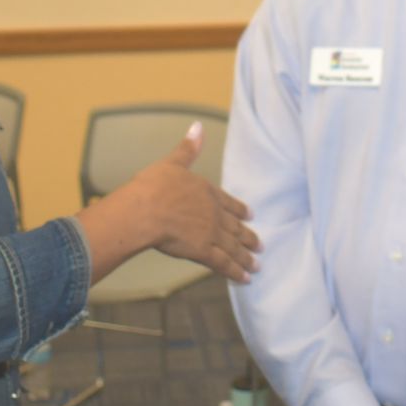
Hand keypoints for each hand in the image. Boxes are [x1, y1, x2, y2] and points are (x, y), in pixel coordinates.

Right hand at [74, 122, 260, 284]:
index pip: (228, 203)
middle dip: (248, 237)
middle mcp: (213, 213)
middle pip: (235, 227)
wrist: (145, 210)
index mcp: (207, 191)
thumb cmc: (153, 186)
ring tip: (257, 265)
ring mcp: (211, 232)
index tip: (251, 216)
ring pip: (233, 247)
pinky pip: (224, 263)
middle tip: (260, 245)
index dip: (240, 210)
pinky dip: (236, 271)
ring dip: (246, 257)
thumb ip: (188, 148)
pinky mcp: (203, 251)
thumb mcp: (172, 162)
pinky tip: (245, 279)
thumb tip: (198, 126)